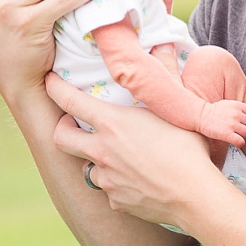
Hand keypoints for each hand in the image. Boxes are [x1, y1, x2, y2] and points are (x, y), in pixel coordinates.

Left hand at [44, 72, 221, 232]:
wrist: (196, 199)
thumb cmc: (189, 151)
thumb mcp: (177, 108)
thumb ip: (167, 74)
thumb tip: (166, 44)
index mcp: (111, 124)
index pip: (68, 100)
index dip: (53, 87)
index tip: (49, 80)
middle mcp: (101, 151)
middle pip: (61, 138)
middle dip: (62, 128)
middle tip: (73, 123)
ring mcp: (106, 179)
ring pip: (89, 166)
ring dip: (98, 159)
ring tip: (121, 156)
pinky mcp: (116, 201)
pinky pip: (110, 189)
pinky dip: (118, 183)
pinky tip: (139, 180)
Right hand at [197, 98, 245, 145]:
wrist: (200, 115)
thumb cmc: (212, 111)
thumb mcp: (227, 103)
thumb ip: (238, 107)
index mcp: (237, 106)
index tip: (241, 121)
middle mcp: (236, 114)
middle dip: (244, 127)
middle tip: (237, 129)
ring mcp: (232, 125)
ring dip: (242, 135)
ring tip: (235, 135)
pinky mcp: (227, 134)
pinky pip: (241, 142)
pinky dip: (239, 143)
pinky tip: (235, 142)